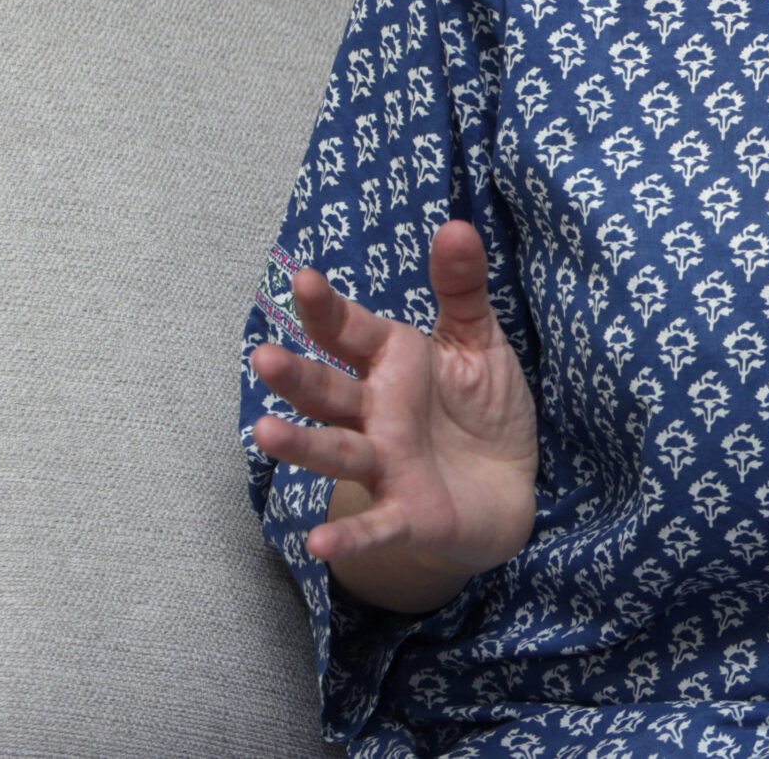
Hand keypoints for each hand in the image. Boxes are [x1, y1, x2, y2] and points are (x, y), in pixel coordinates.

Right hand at [248, 220, 537, 612]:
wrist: (505, 489)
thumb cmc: (480, 408)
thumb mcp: (477, 341)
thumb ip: (461, 288)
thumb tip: (456, 224)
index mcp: (390, 363)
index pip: (349, 331)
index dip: (325, 307)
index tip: (301, 278)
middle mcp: (375, 413)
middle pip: (327, 392)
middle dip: (296, 377)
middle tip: (263, 357)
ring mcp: (386, 465)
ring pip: (337, 452)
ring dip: (301, 446)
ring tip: (264, 434)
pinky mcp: (407, 514)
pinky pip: (375, 527)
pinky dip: (349, 536)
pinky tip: (319, 544)